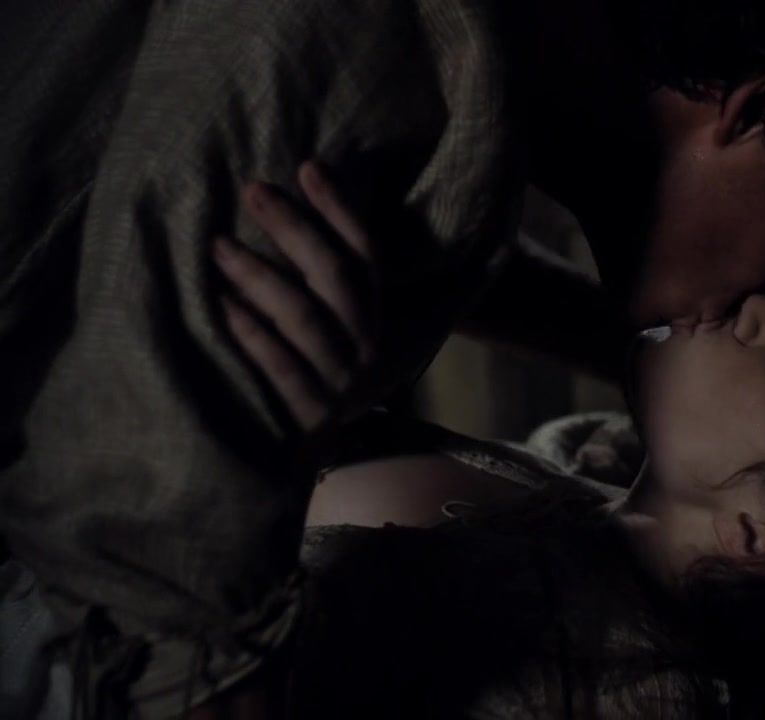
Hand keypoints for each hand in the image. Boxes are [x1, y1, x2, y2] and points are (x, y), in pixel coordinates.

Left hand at [213, 161, 379, 431]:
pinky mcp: (312, 414)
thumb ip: (311, 277)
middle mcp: (365, 344)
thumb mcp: (318, 324)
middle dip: (293, 228)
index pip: (366, 253)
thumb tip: (284, 198)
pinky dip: (250, 333)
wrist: (287, 462)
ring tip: (217, 247)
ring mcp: (341, 381)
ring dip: (259, 276)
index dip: (339, 209)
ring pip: (304, 316)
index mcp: (373, 316)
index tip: (306, 165)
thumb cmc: (296, 373)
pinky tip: (220, 306)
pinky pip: (280, 365)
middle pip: (335, 275)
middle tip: (251, 192)